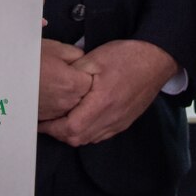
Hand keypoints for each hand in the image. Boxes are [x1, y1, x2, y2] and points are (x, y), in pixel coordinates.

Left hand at [39, 39, 176, 146]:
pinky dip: (86, 132)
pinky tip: (80, 119)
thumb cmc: (126, 56)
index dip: (51, 128)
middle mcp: (111, 118)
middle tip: (46, 121)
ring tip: (59, 120)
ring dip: (71, 134)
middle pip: (78, 139)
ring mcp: (119, 122)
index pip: (70, 128)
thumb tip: (56, 85)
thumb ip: (73, 73)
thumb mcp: (94, 58)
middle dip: (58, 133)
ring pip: (89, 139)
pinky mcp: (124, 122)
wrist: (156, 59)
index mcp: (102, 103)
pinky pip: (100, 135)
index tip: (40, 120)